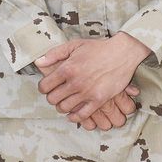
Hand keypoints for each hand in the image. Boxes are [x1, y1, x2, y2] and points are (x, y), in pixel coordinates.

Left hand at [35, 34, 149, 126]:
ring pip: (64, 108)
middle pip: (52, 99)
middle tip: (56, 94)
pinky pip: (81, 115)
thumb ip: (55, 54)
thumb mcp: (75, 45)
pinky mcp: (98, 100)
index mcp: (67, 68)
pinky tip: (73, 113)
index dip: (43, 87)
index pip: (44, 86)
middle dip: (52, 97)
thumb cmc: (99, 48)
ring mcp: (87, 93)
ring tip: (65, 101)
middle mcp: (75, 82)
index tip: (47, 86)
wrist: (122, 53)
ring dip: (62, 106)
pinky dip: (74, 117)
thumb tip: (38, 62)